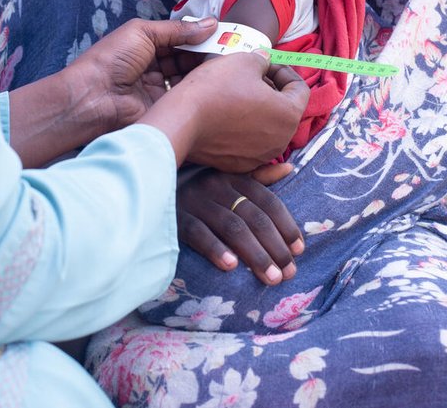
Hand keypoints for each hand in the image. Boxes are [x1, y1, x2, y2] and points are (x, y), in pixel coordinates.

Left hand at [7, 17, 219, 166]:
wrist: (91, 98)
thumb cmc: (111, 59)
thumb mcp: (143, 32)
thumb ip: (178, 29)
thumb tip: (211, 23)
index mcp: (145, 45)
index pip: (179, 39)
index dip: (199, 36)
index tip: (224, 34)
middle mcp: (154, 67)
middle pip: (186, 59)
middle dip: (206, 54)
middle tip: (232, 49)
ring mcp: (159, 90)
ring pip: (189, 79)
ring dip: (206, 71)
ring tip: (229, 63)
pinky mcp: (163, 109)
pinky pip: (186, 98)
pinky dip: (200, 90)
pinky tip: (217, 82)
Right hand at [143, 51, 309, 170]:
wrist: (181, 120)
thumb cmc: (215, 88)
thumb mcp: (244, 60)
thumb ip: (263, 60)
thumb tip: (265, 62)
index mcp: (289, 114)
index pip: (300, 89)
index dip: (284, 71)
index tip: (266, 65)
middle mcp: (281, 141)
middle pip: (285, 110)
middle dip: (273, 91)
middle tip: (253, 78)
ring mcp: (261, 157)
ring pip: (269, 129)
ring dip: (261, 111)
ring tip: (239, 96)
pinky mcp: (240, 166)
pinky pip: (253, 147)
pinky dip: (250, 135)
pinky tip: (237, 125)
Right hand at [177, 164, 303, 284]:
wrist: (146, 186)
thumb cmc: (193, 188)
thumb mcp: (224, 176)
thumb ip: (256, 176)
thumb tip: (288, 169)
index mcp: (231, 177)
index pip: (267, 201)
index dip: (286, 225)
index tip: (300, 249)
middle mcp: (215, 185)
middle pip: (254, 217)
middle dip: (276, 246)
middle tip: (290, 272)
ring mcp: (194, 200)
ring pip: (233, 227)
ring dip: (256, 254)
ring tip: (272, 277)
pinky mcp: (175, 217)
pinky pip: (199, 233)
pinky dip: (216, 249)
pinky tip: (231, 267)